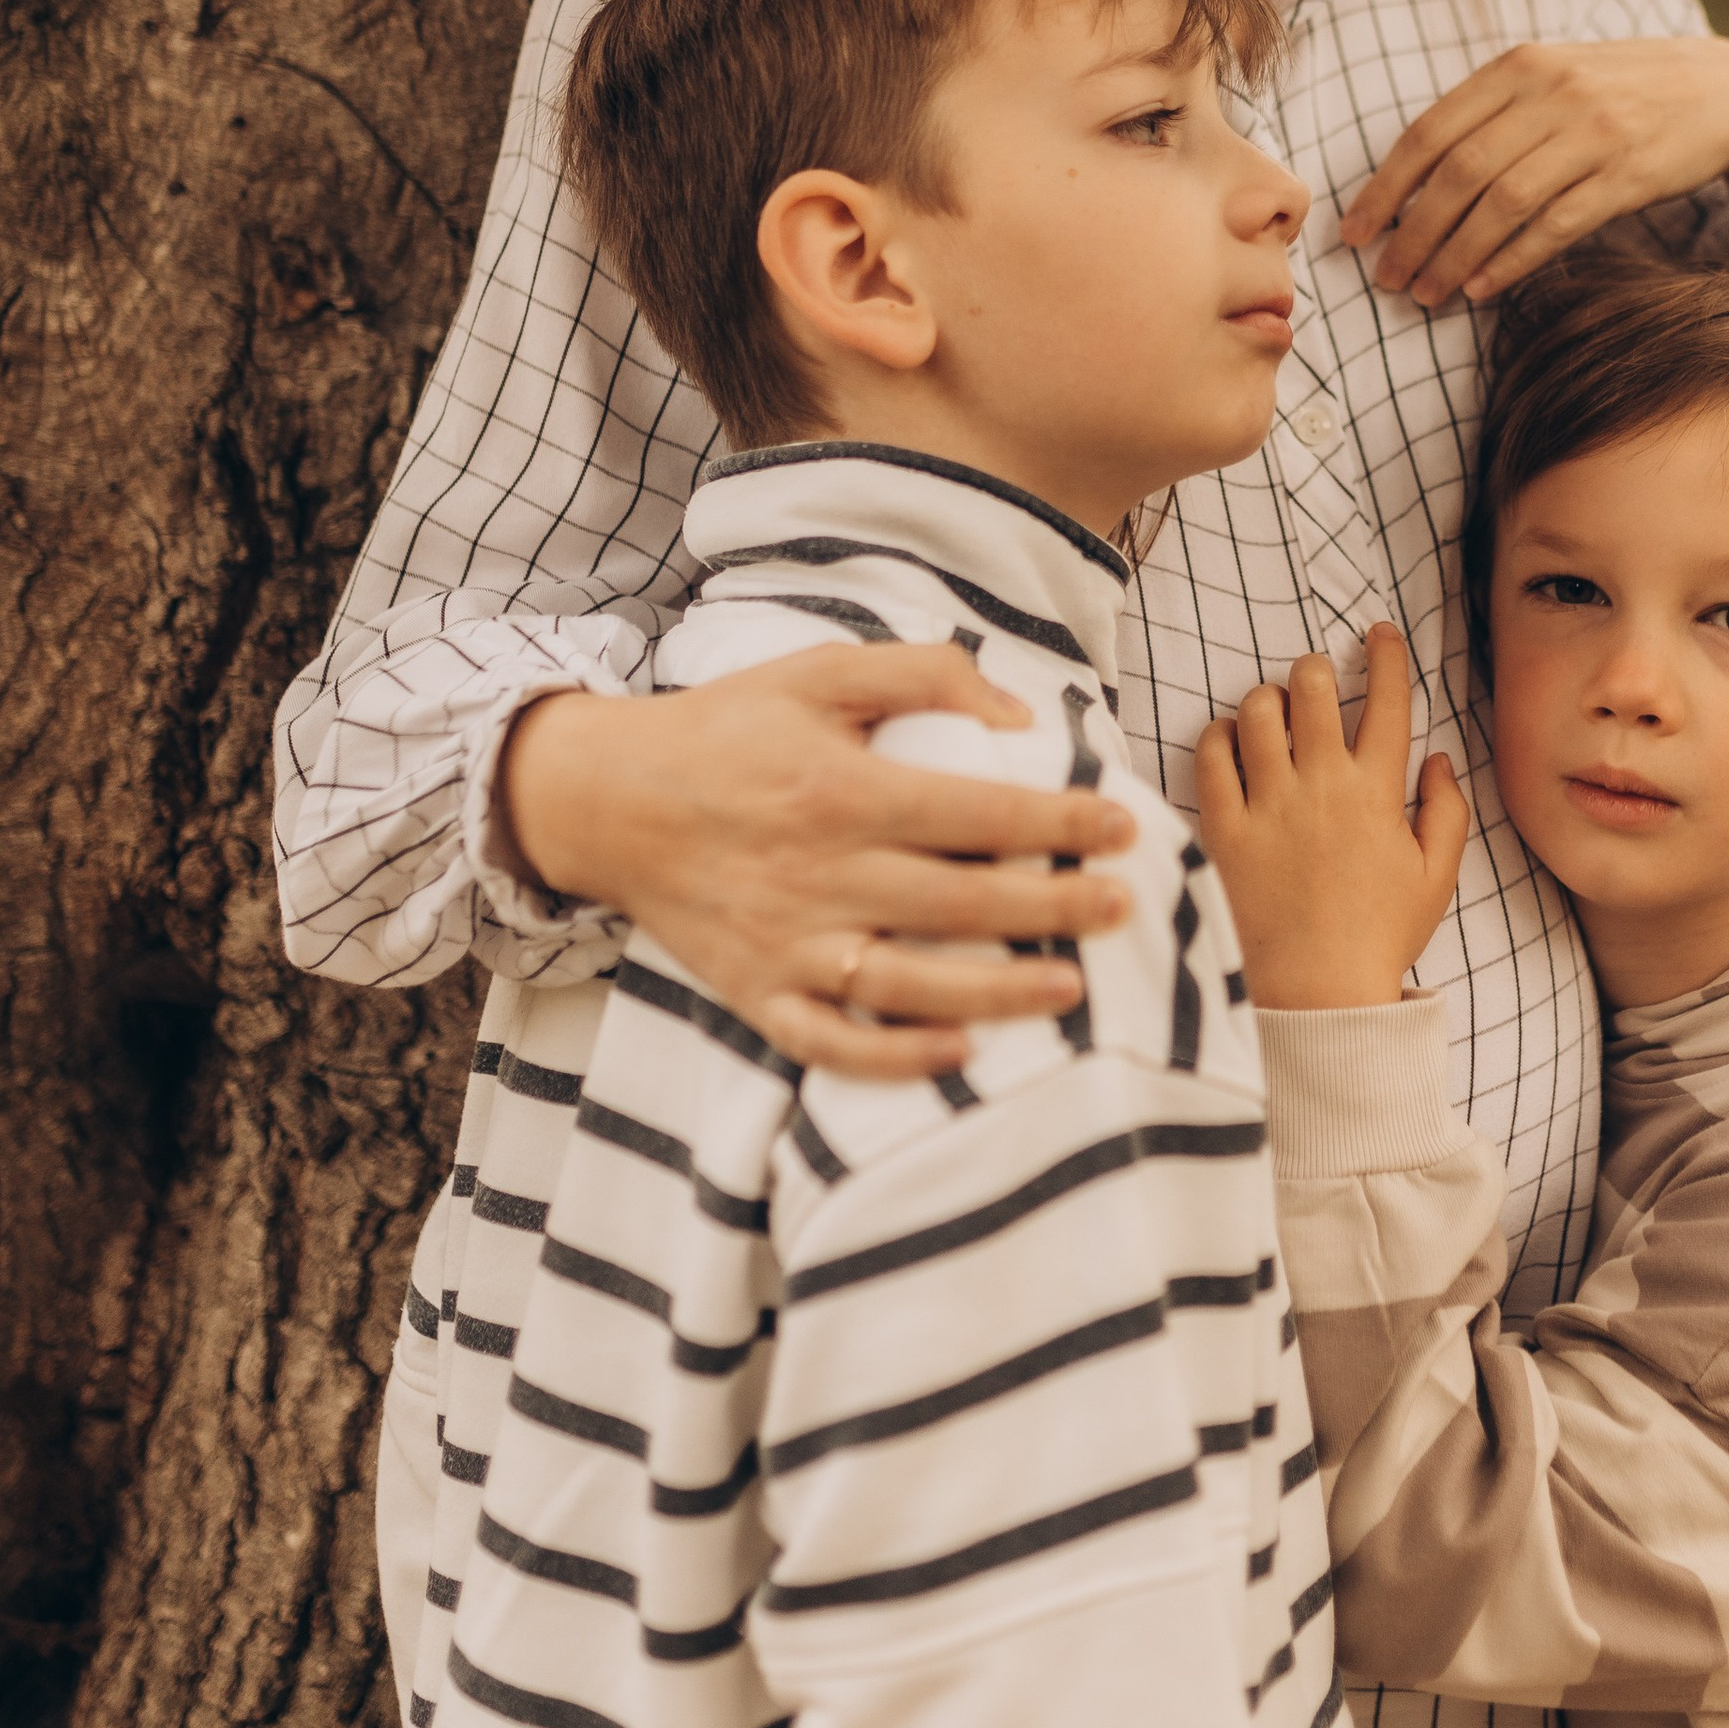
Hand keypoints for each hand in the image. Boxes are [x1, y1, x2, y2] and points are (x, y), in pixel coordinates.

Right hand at [499, 645, 1136, 1077]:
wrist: (606, 799)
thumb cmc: (728, 728)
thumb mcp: (819, 671)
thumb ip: (922, 673)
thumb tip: (1018, 715)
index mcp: (838, 791)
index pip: (974, 811)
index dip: (1059, 820)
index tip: (1122, 827)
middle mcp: (815, 874)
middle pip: (958, 902)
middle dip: (1051, 907)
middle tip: (1121, 907)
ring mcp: (784, 944)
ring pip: (907, 984)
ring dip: (996, 992)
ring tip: (1070, 988)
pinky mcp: (754, 993)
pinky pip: (829, 1043)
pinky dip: (893, 1057)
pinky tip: (959, 1051)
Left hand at [1196, 626, 1468, 1008]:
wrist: (1319, 993)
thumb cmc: (1380, 937)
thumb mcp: (1435, 877)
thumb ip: (1446, 811)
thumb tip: (1439, 758)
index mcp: (1378, 794)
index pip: (1388, 702)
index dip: (1387, 656)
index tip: (1380, 633)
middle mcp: (1322, 787)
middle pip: (1313, 688)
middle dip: (1315, 667)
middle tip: (1315, 678)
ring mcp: (1269, 805)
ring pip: (1258, 711)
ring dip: (1266, 698)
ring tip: (1271, 713)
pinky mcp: (1224, 829)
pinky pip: (1211, 756)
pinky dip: (1219, 736)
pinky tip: (1229, 743)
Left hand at [1338, 35, 1728, 309]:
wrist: (1725, 90)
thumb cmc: (1620, 91)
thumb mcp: (1553, 77)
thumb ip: (1490, 112)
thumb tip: (1410, 180)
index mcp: (1520, 66)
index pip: (1430, 131)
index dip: (1386, 187)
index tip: (1354, 233)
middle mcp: (1552, 94)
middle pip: (1459, 174)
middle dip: (1413, 233)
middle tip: (1386, 279)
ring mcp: (1593, 134)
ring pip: (1502, 205)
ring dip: (1455, 257)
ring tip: (1426, 295)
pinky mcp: (1628, 175)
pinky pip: (1556, 226)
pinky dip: (1512, 261)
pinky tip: (1482, 288)